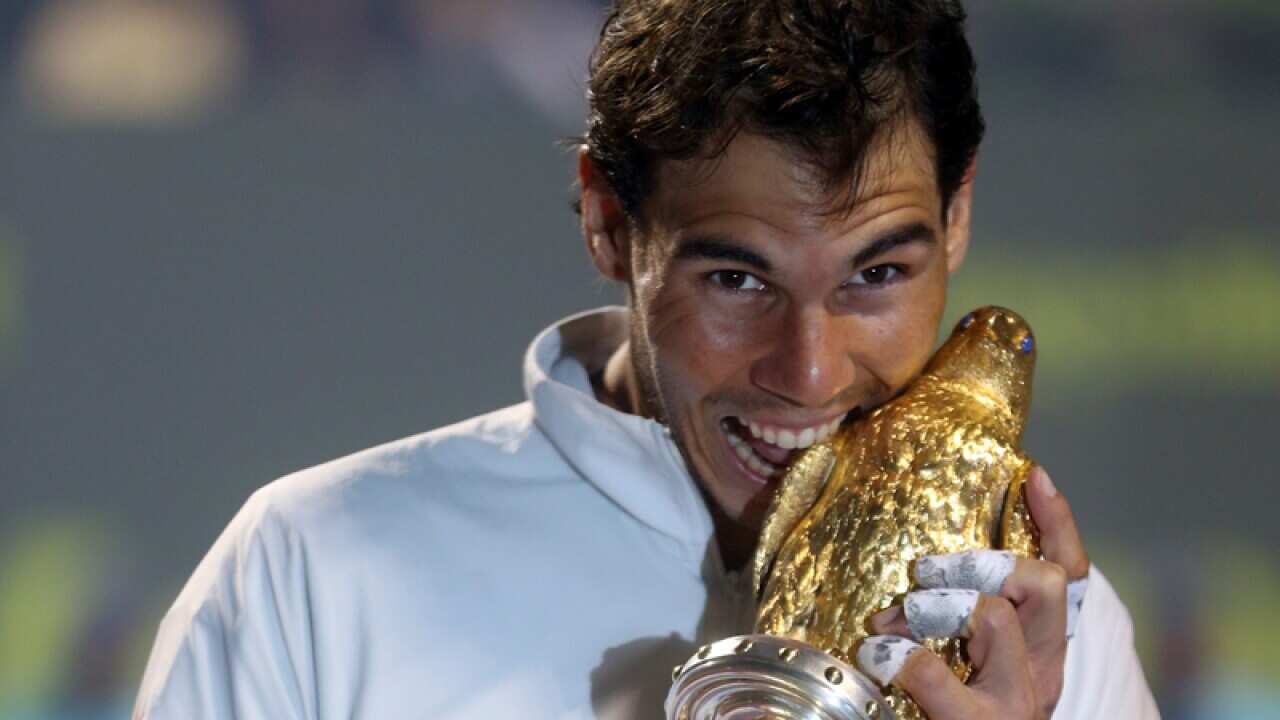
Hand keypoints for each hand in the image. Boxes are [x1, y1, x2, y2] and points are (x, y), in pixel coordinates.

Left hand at [855, 466, 1090, 719]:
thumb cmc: (957, 717)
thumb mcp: (973, 667)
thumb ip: (965, 620)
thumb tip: (926, 563)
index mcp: (1043, 655)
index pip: (1070, 575)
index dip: (1057, 522)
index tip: (1032, 474)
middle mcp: (1040, 676)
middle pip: (1042, 586)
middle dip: (979, 562)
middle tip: (924, 572)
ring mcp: (1011, 706)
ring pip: (994, 618)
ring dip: (935, 604)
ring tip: (892, 623)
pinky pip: (936, 673)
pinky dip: (901, 655)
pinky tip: (878, 656)